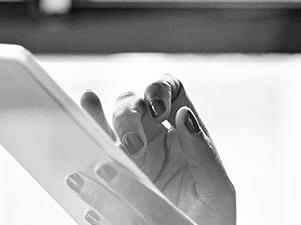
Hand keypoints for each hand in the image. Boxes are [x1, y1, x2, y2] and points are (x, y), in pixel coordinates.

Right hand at [70, 76, 235, 224]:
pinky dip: (89, 128)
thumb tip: (184, 114)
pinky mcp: (115, 171)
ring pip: (113, 120)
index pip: (170, 90)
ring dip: (104, 120)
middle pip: (136, 102)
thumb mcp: (216, 189)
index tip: (158, 109)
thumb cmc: (212, 218)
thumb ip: (203, 152)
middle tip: (132, 145)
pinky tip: (84, 118)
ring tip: (101, 126)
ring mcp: (134, 152)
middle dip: (130, 116)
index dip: (160, 89)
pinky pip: (98, 145)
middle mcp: (158, 135)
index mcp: (186, 131)